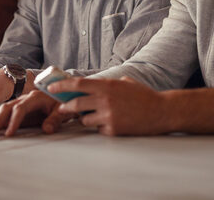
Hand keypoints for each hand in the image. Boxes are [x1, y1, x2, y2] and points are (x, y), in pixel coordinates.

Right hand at [0, 90, 64, 136]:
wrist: (65, 94)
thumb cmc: (63, 101)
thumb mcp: (63, 110)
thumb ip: (55, 119)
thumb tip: (47, 129)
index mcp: (35, 97)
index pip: (20, 109)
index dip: (14, 121)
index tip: (9, 133)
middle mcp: (25, 99)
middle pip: (7, 108)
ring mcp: (21, 103)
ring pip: (4, 110)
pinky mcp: (20, 110)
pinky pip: (6, 115)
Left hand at [49, 76, 172, 135]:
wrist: (162, 111)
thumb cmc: (144, 96)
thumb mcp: (125, 83)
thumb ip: (107, 84)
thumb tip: (91, 85)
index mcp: (107, 86)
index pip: (78, 84)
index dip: (62, 86)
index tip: (51, 88)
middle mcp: (105, 100)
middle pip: (75, 104)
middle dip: (65, 107)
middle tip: (62, 108)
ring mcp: (109, 116)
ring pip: (85, 119)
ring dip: (87, 118)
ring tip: (100, 115)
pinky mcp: (113, 130)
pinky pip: (99, 129)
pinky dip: (102, 127)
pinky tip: (115, 123)